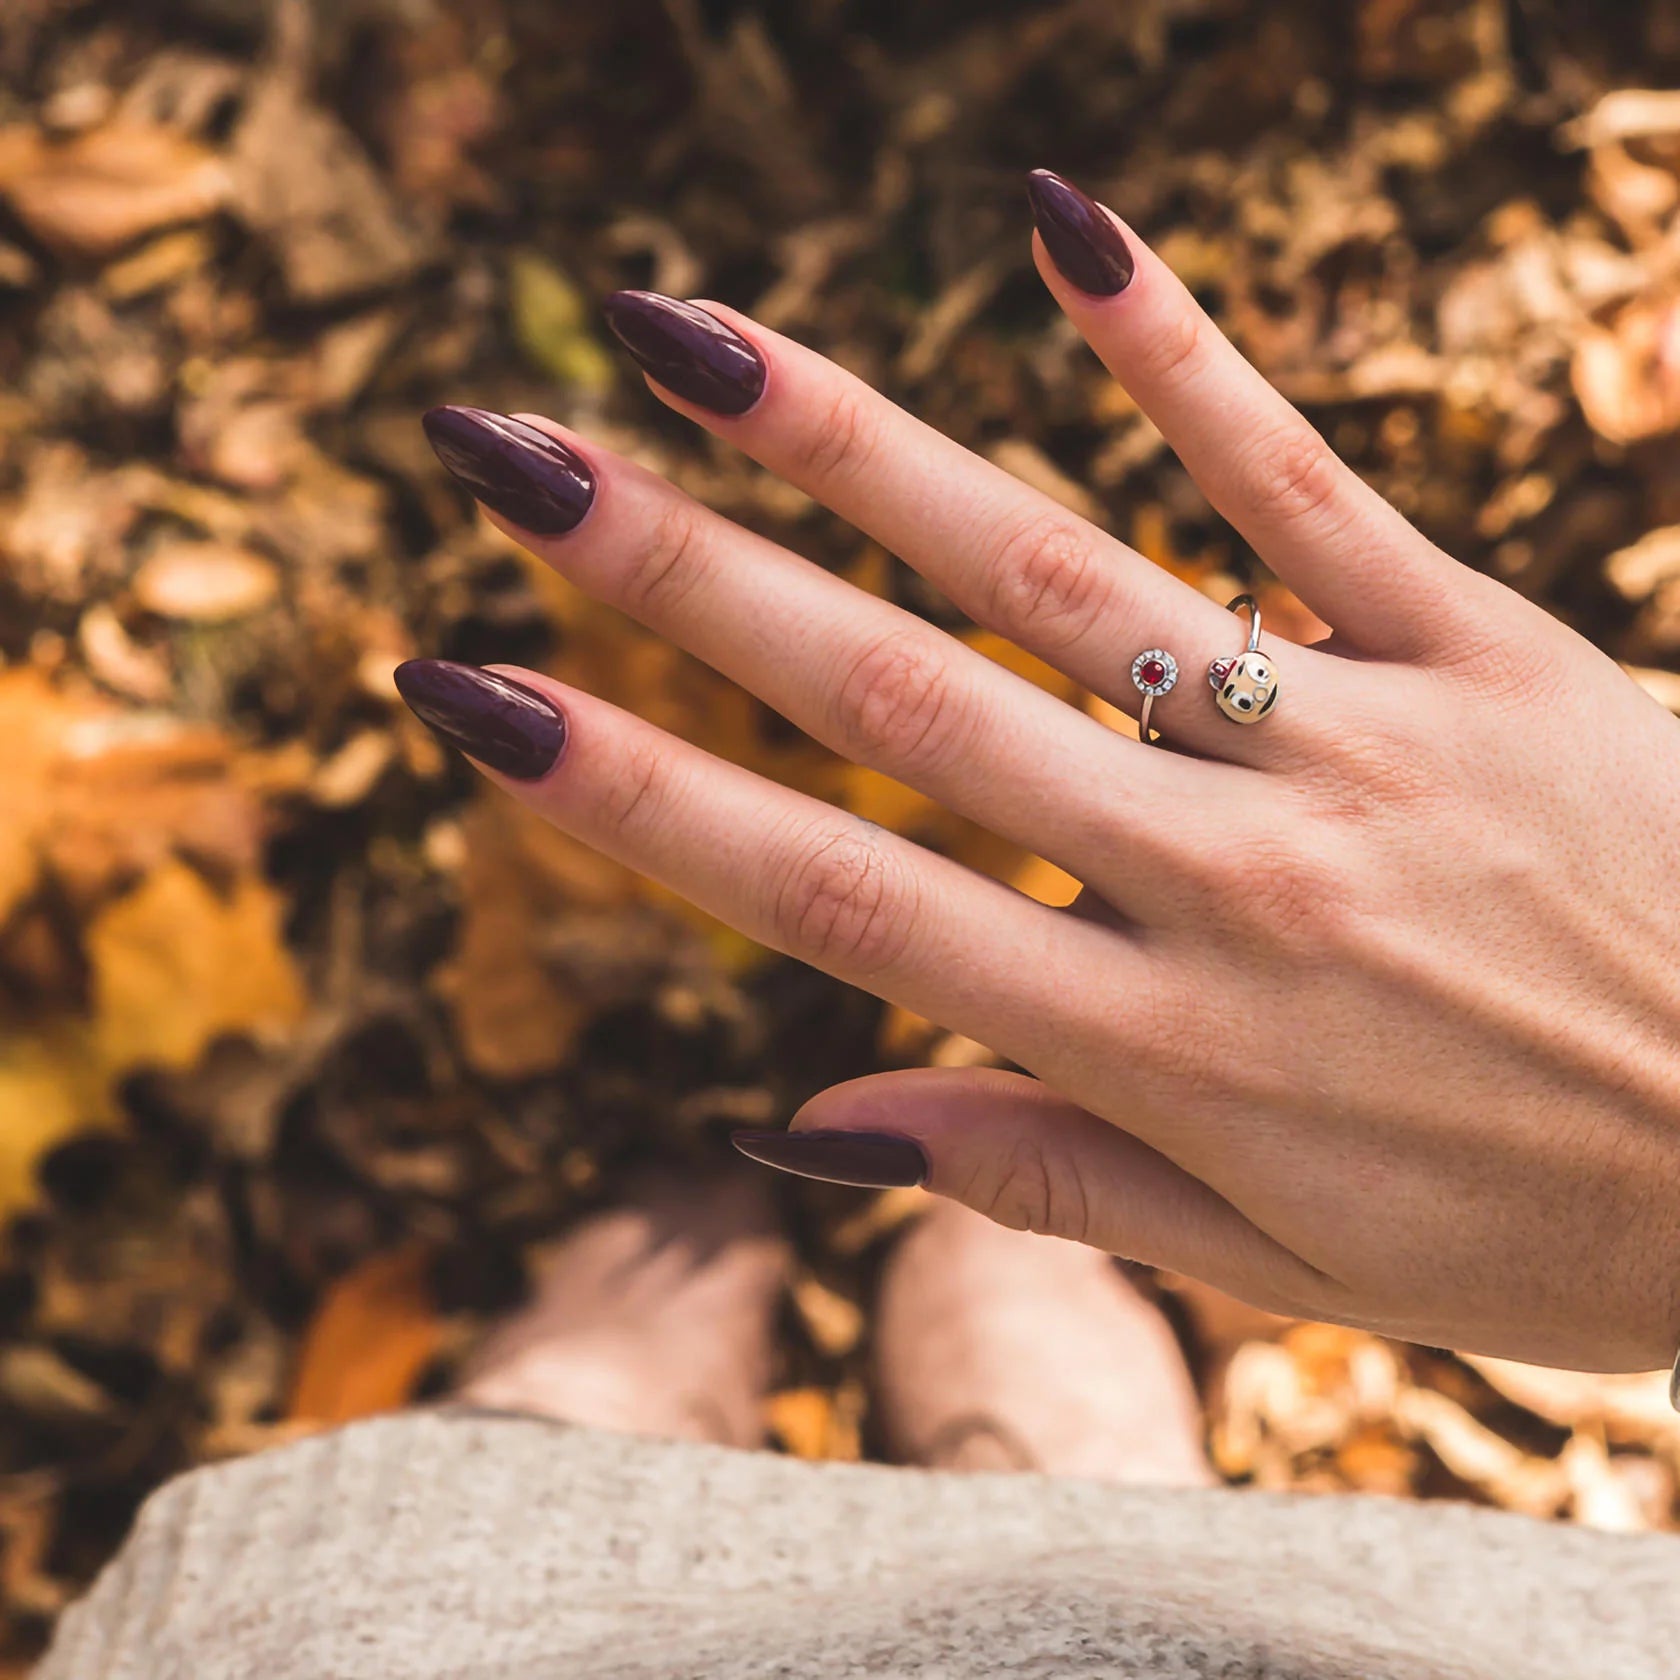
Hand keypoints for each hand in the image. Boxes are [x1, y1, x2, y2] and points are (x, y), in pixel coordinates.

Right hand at [398, 171, 1679, 1374]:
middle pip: (904, 698)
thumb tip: (819, 1115)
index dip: (638, 798)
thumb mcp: (1288, 1267)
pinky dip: (1184, 361)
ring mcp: (1356, 752)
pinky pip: (1312, 491)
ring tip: (691, 338)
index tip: (477, 701)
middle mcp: (1222, 880)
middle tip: (508, 457)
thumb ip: (1049, 1176)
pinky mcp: (1493, 659)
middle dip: (678, 574)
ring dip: (861, 443)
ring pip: (1066, 571)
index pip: (837, 899)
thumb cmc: (1555, 1237)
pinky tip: (1056, 230)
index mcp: (1153, 1045)